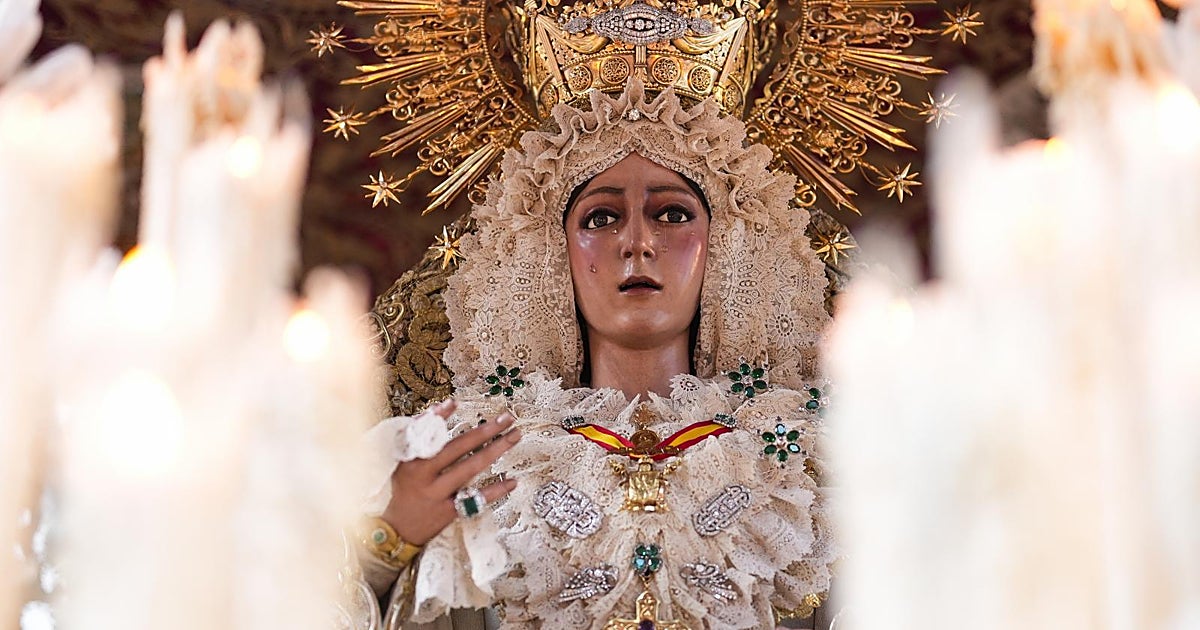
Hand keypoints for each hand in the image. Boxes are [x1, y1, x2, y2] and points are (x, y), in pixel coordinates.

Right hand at [381, 400, 520, 545]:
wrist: (398, 530)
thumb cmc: (405, 489)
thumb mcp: (404, 462)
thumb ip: (418, 435)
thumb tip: (439, 408)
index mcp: (412, 462)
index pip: (428, 434)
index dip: (441, 417)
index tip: (455, 402)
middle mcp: (426, 477)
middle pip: (458, 448)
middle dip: (484, 430)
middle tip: (505, 418)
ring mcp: (439, 494)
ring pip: (471, 469)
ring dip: (495, 450)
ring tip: (514, 436)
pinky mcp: (450, 512)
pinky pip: (477, 498)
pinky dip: (496, 490)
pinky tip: (512, 480)